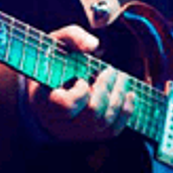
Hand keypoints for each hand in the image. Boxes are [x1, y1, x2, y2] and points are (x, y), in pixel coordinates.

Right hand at [25, 25, 134, 142]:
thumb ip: (72, 37)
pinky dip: (125, 112)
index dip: (80, 92)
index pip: (66, 106)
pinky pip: (112, 131)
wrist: (45, 90)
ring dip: (118, 97)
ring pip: (105, 122)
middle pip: (92, 114)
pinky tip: (128, 94)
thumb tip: (94, 45)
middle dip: (106, 89)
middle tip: (110, 71)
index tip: (81, 78)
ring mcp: (76, 132)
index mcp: (44, 102)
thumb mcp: (54, 44)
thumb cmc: (51, 65)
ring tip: (122, 78)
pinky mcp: (90, 136)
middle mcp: (59, 123)